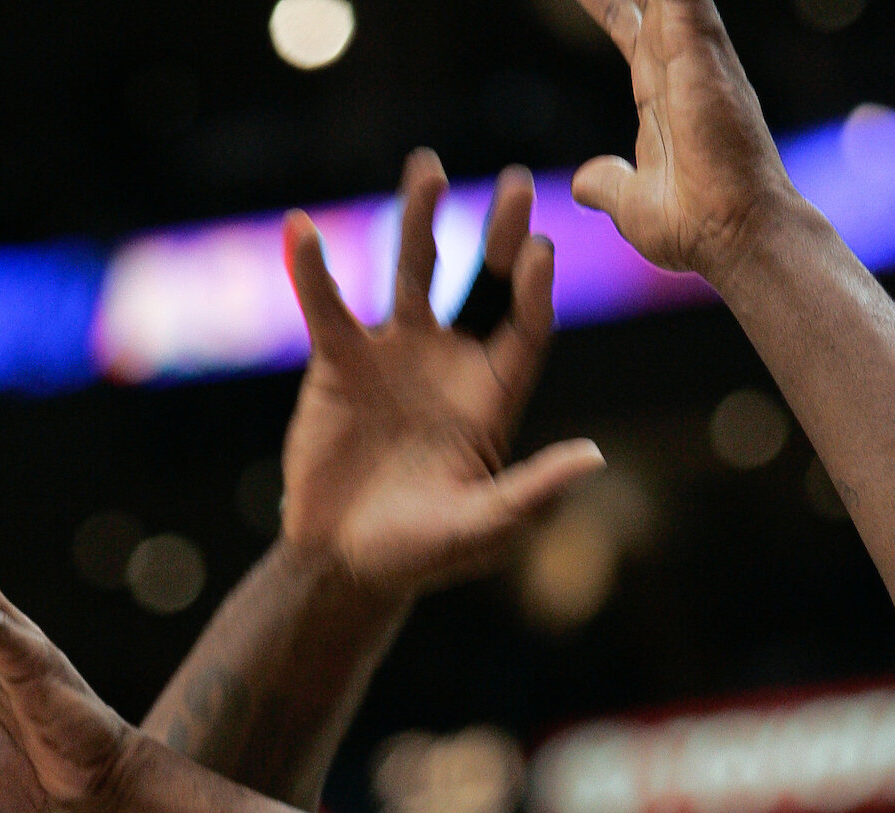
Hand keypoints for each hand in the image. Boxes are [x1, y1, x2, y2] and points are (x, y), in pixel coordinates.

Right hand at [279, 152, 603, 594]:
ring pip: (412, 273)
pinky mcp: (340, 363)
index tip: (541, 251)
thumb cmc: (420, 553)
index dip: (536, 291)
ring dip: (418, 220)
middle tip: (514, 184)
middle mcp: (450, 363)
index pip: (526, 329)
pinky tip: (301, 229)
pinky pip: (328, 307)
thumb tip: (594, 458)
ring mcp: (395, 356)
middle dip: (499, 235)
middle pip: (483, 282)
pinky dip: (313, 270)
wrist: (344, 562)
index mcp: (493, 397)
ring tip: (426, 168)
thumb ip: (532, 492)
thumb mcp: (482, 528)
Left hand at [570, 0, 795, 283]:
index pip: (630, 30)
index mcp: (662, 94)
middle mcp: (681, 62)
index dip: (605, 4)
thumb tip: (585, 181)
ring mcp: (693, 49)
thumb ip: (607, 184)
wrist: (733, 234)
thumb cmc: (695, 227)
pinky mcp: (699, 44)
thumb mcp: (631, 205)